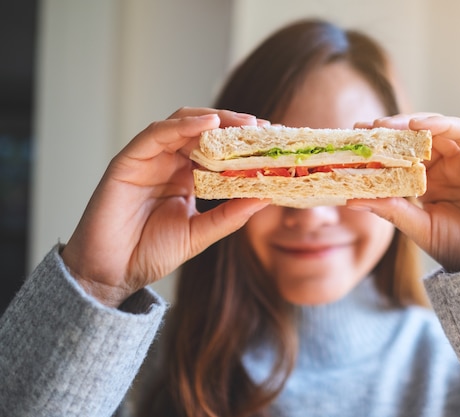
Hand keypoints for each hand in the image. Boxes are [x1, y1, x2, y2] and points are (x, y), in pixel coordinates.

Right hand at [61, 108, 269, 306]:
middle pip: (202, 130)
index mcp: (186, 177)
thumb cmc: (151, 252)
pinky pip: (155, 134)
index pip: (216, 149)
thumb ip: (230, 215)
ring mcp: (147, 159)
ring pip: (181, 124)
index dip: (243, 142)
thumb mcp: (200, 233)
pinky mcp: (127, 161)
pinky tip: (208, 123)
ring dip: (214, 119)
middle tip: (263, 126)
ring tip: (243, 122)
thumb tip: (266, 197)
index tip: (271, 140)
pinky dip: (182, 126)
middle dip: (234, 125)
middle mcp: (168, 163)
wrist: (112, 273)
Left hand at [350, 114, 459, 271]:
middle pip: (415, 138)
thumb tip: (351, 200)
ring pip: (436, 129)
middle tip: (366, 127)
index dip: (378, 146)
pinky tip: (420, 124)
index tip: (354, 139)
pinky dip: (443, 124)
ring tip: (387, 125)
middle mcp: (445, 166)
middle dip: (390, 130)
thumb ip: (391, 210)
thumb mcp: (419, 227)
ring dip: (411, 123)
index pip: (399, 156)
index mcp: (426, 182)